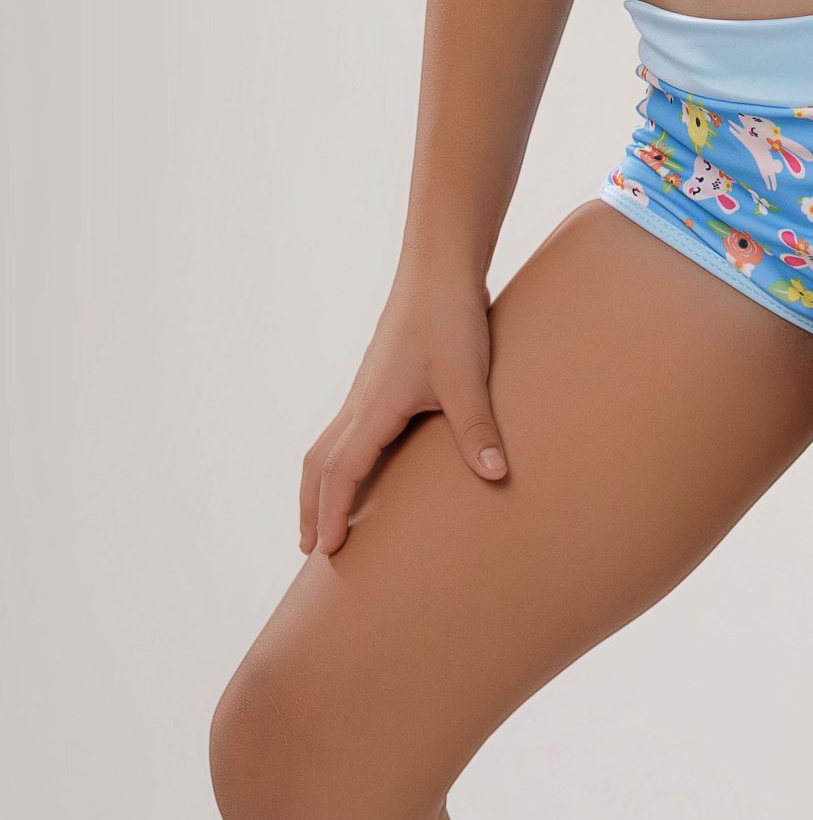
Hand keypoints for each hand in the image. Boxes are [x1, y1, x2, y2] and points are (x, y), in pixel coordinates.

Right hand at [298, 268, 508, 558]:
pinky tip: (363, 465)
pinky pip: (347, 428)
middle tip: (309, 548)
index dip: (331, 512)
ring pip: (328, 444)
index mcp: (373, 407)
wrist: (441, 268)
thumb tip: (495, 475)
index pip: (339, 472)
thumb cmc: (450, 318)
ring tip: (325, 515)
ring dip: (321, 483)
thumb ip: (478, 428)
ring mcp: (367, 388)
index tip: (326, 551)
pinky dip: (340, 458)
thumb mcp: (467, 377)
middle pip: (319, 463)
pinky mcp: (380, 378)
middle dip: (312, 506)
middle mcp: (361, 401)